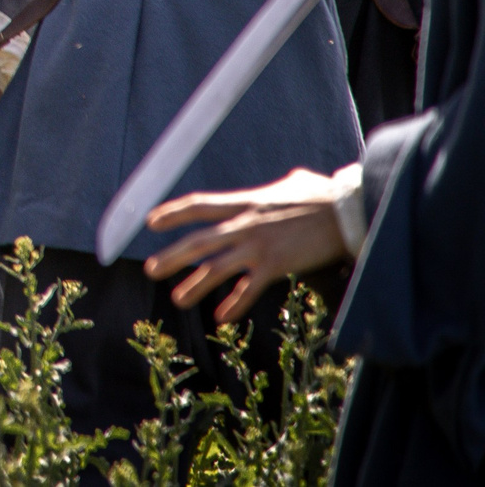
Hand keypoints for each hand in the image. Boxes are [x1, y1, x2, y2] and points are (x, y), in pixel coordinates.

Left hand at [142, 167, 354, 323]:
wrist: (346, 211)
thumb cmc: (324, 195)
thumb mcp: (294, 182)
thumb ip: (279, 186)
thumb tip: (290, 179)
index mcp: (245, 201)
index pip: (199, 205)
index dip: (173, 213)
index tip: (151, 222)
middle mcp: (245, 223)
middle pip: (199, 241)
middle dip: (172, 256)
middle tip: (150, 269)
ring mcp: (258, 245)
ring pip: (216, 267)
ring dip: (195, 285)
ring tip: (177, 299)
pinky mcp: (276, 264)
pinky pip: (248, 288)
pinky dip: (234, 303)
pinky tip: (221, 316)